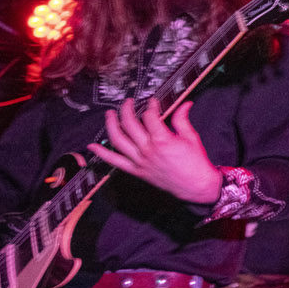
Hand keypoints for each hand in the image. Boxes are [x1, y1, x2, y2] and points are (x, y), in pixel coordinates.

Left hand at [89, 99, 222, 204]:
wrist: (196, 186)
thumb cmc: (196, 163)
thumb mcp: (191, 137)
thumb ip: (183, 119)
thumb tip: (184, 104)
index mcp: (162, 139)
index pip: (150, 116)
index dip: (151, 105)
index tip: (153, 101)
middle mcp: (147, 149)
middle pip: (129, 123)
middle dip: (127, 109)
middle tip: (128, 102)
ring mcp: (139, 161)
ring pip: (117, 139)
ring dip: (111, 124)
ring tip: (110, 114)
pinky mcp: (136, 171)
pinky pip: (114, 161)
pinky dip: (101, 154)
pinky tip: (93, 146)